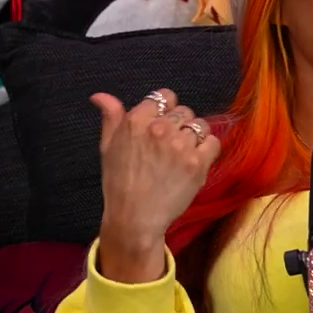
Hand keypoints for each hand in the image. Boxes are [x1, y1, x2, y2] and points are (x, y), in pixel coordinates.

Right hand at [92, 88, 222, 278]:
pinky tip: (194, 160)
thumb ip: (110, 117)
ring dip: (194, 137)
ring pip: (200, 126)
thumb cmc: (119, 182)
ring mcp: (181, 146)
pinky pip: (213, 142)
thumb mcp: (108, 146)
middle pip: (184, 111)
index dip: (165, 109)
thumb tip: (100, 95)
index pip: (164, 97)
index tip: (162, 123)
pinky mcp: (198, 163)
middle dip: (179, 124)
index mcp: (136, 121)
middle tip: (169, 145)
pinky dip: (207, 149)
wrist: (134, 217)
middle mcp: (160, 129)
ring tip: (182, 154)